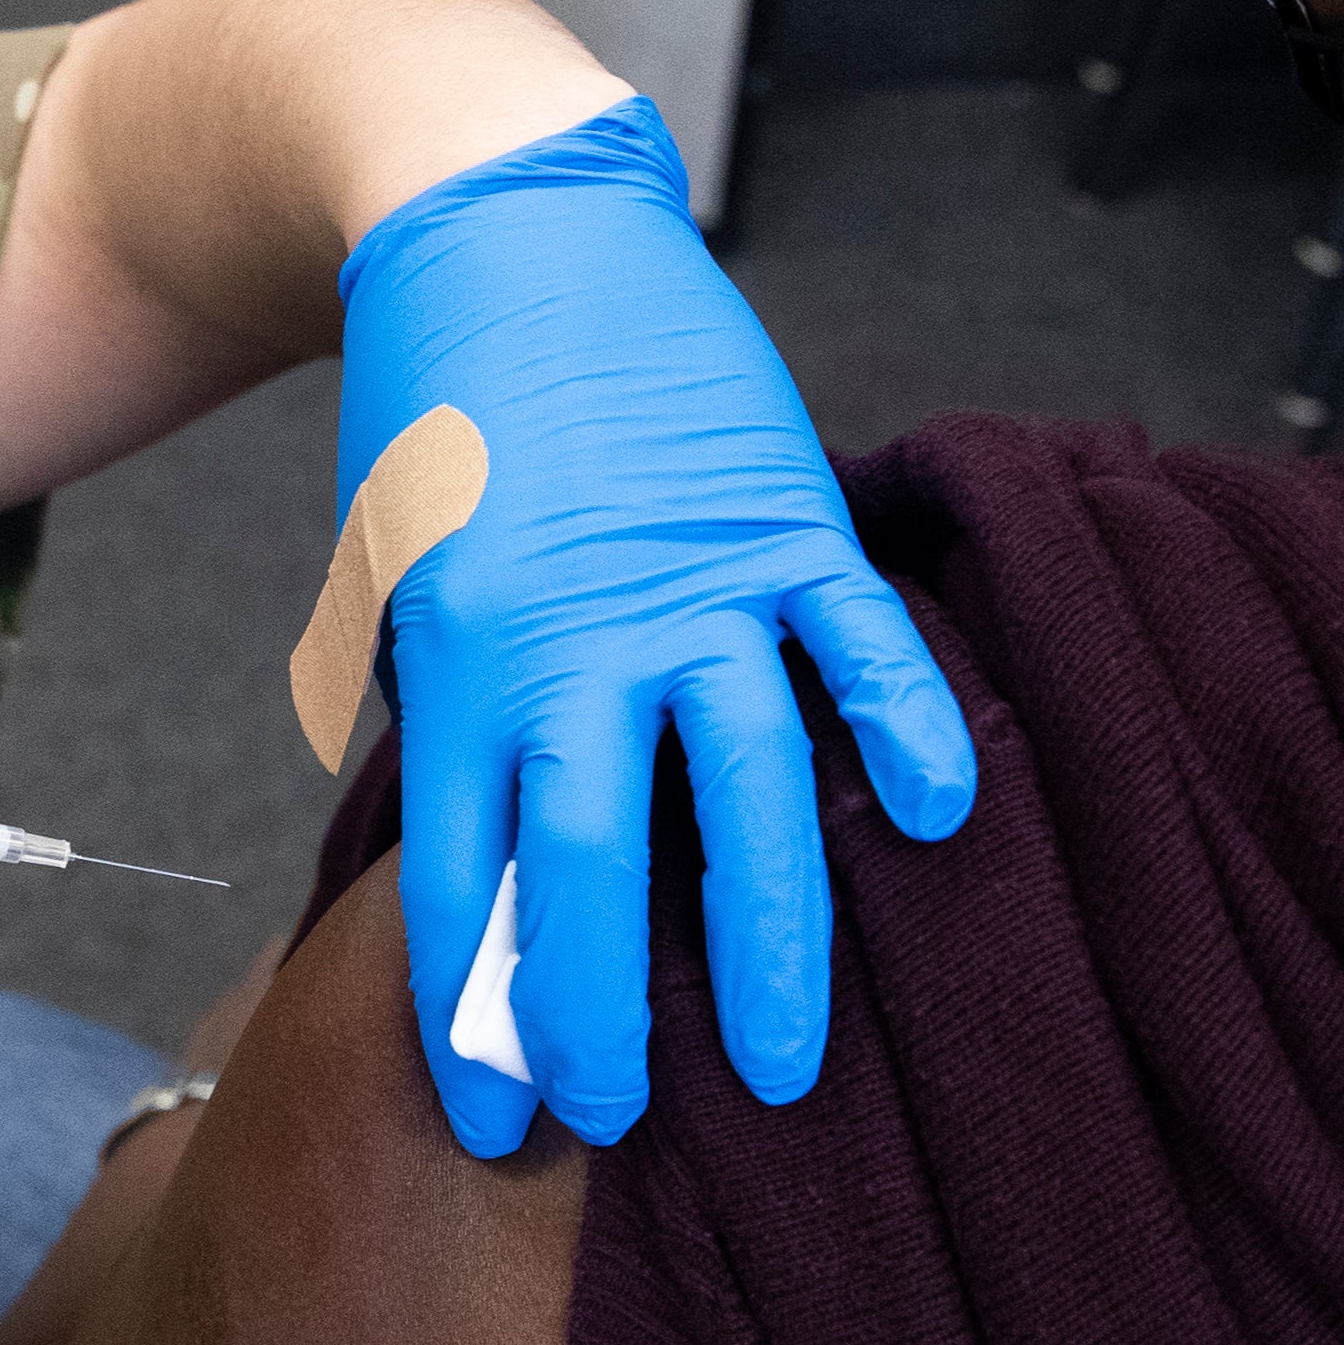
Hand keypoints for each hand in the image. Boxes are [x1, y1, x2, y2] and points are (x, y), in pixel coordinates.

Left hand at [337, 99, 974, 1154]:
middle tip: (620, 1120)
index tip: (489, 1119)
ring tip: (787, 1065)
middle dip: (603, 1011)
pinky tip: (944, 825)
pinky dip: (907, 731)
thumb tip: (483, 867)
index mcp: (460, 660)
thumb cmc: (439, 415)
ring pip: (744, 791)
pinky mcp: (787, 520)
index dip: (473, 1011)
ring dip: (768, 940)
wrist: (497, 224)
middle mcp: (577, 638)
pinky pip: (861, 647)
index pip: (462, 878)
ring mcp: (695, 582)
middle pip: (593, 865)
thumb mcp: (399, 579)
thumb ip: (445, 713)